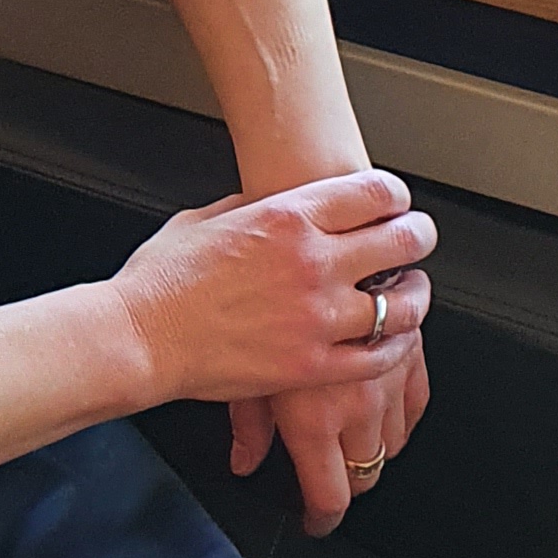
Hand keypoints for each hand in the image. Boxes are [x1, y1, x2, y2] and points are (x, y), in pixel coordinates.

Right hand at [112, 173, 435, 425]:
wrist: (138, 337)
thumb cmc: (159, 281)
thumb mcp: (205, 218)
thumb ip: (252, 208)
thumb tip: (271, 203)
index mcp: (288, 216)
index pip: (376, 193)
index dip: (396, 196)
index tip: (396, 204)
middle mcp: (313, 263)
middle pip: (403, 241)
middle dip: (419, 238)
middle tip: (419, 241)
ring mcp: (317, 317)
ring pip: (402, 304)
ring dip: (414, 297)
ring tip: (410, 295)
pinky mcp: (311, 365)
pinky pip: (379, 357)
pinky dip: (394, 347)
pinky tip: (392, 341)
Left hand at [229, 303, 431, 540]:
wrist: (297, 238)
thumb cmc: (251, 297)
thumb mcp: (238, 368)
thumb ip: (249, 424)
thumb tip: (244, 461)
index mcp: (314, 419)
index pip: (332, 496)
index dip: (323, 518)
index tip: (316, 520)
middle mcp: (358, 405)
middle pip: (369, 472)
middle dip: (349, 481)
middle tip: (332, 477)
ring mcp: (388, 376)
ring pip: (397, 438)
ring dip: (376, 446)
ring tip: (354, 443)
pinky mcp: (409, 345)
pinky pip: (419, 397)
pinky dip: (404, 410)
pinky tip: (388, 407)